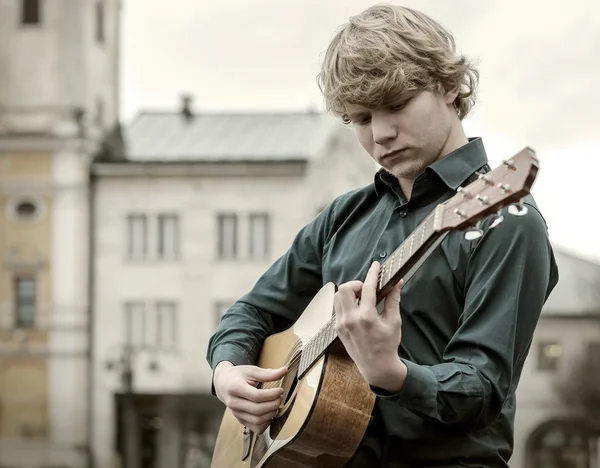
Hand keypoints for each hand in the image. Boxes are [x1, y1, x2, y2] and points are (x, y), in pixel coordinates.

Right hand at [213, 361, 286, 433]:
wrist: (224, 384)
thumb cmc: (239, 376)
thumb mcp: (251, 370)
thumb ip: (267, 373)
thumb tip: (285, 370)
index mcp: (235, 388)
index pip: (256, 396)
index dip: (271, 394)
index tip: (280, 390)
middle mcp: (233, 403)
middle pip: (257, 410)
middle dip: (273, 404)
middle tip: (280, 397)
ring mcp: (236, 413)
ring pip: (257, 421)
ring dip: (271, 414)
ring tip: (276, 404)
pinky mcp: (240, 420)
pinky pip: (255, 428)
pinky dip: (266, 423)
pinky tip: (270, 413)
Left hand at [334, 261, 405, 390]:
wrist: (376, 367)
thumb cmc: (387, 345)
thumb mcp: (394, 322)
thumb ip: (393, 300)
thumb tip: (397, 283)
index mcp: (366, 318)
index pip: (368, 289)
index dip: (372, 274)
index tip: (376, 265)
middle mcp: (350, 320)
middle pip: (344, 289)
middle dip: (356, 284)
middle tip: (366, 290)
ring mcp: (341, 324)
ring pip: (337, 297)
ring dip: (349, 293)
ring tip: (362, 299)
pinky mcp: (337, 329)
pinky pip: (338, 308)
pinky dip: (346, 303)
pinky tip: (357, 309)